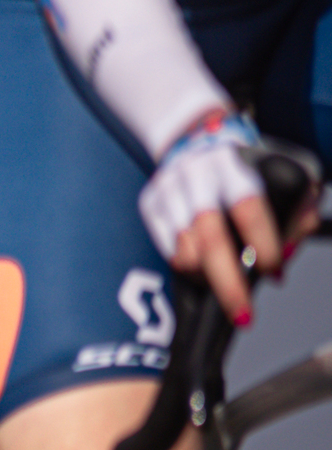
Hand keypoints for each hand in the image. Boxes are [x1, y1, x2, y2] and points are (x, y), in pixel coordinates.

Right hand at [139, 109, 277, 324]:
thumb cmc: (244, 164)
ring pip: (184, 250)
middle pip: (210, 237)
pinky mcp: (150, 203)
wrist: (193, 135)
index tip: (274, 269)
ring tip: (225, 284)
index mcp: (234, 165)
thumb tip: (291, 247)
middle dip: (228, 283)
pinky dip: (188, 268)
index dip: (264, 244)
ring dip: (208, 278)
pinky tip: (204, 268)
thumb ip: (298, 206)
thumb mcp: (281, 171)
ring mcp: (169, 189)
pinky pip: (168, 250)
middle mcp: (197, 175)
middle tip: (244, 314)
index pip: (248, 207)